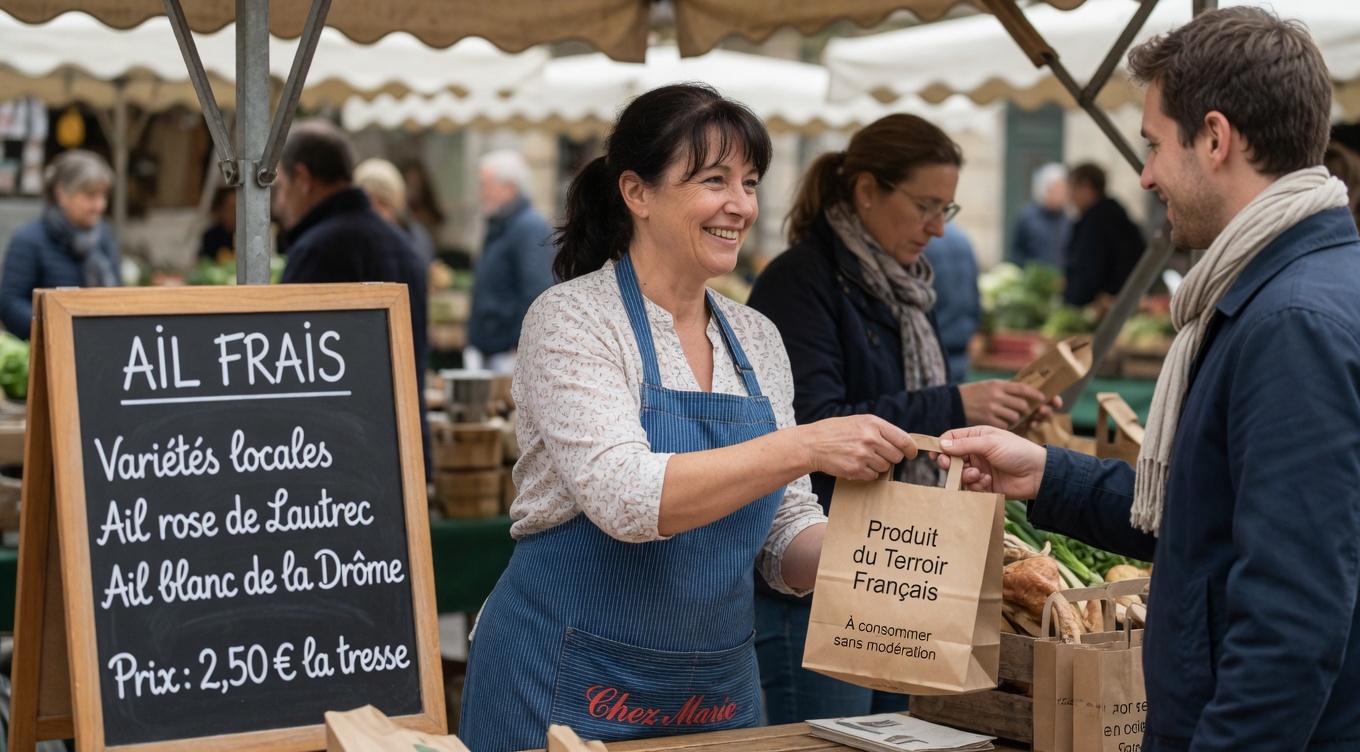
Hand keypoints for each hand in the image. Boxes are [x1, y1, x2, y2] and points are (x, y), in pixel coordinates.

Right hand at [800, 416, 917, 480]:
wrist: (812, 444)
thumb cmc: (835, 432)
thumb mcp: (858, 422)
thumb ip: (880, 430)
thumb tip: (902, 443)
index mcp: (873, 424)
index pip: (903, 440)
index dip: (910, 449)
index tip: (911, 454)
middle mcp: (870, 438)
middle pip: (896, 456)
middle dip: (890, 457)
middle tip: (877, 454)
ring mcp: (863, 455)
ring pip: (885, 468)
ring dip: (877, 466)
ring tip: (862, 458)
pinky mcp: (855, 469)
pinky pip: (873, 476)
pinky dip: (867, 474)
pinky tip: (856, 465)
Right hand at [934, 425, 1046, 498]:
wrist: (1038, 474)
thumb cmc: (1018, 451)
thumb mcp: (990, 443)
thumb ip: (965, 444)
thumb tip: (941, 444)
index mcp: (977, 437)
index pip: (952, 439)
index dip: (941, 445)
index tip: (936, 454)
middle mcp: (976, 452)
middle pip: (952, 458)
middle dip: (950, 463)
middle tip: (950, 466)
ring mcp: (980, 469)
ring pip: (959, 474)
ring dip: (966, 476)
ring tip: (978, 475)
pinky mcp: (985, 485)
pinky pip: (970, 487)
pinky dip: (977, 485)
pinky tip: (988, 482)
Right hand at [958, 380, 1048, 427]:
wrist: (953, 402)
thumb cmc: (976, 393)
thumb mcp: (990, 384)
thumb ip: (1007, 388)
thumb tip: (1030, 389)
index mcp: (998, 384)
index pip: (1022, 388)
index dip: (1035, 394)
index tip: (1042, 397)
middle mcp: (996, 395)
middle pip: (1022, 404)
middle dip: (1027, 409)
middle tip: (1026, 411)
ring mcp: (991, 408)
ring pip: (1015, 416)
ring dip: (1017, 418)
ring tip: (1012, 417)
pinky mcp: (986, 420)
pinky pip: (1005, 425)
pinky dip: (1007, 425)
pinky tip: (1003, 423)